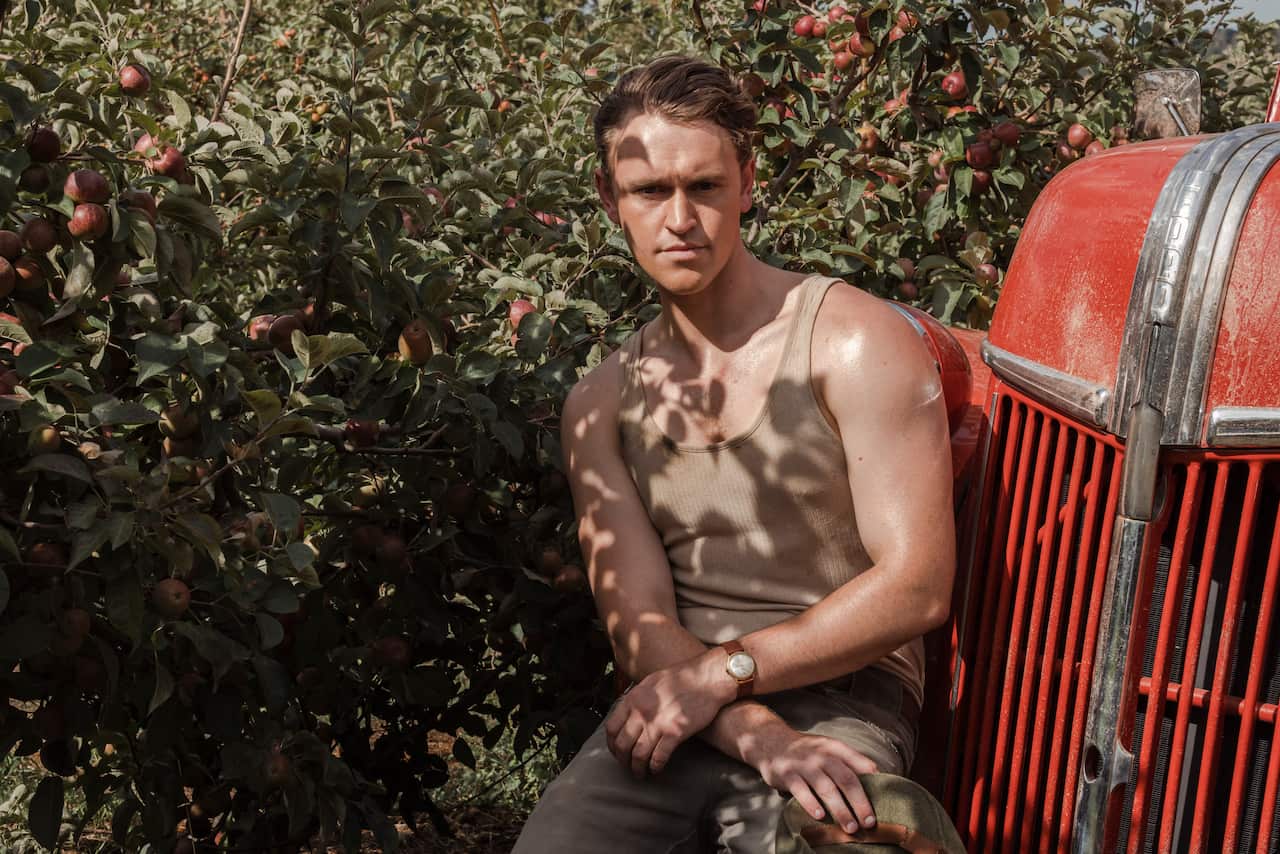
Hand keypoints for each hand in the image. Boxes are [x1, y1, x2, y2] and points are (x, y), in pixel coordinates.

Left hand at [604, 650, 735, 777]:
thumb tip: (627, 713)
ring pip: (638, 755)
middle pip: (622, 745)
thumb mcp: (651, 682)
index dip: (612, 745)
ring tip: (641, 773)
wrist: (707, 678)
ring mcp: (658, 723)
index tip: (617, 752)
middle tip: (628, 766)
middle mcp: (642, 712)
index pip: (611, 728)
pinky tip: (656, 769)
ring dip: (637, 768)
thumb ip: (637, 698)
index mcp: (634, 699)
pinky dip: (655, 766)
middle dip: (623, 760)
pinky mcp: (675, 732)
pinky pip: (659, 757)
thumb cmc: (683, 678)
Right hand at [746, 723, 878, 834]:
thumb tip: (877, 776)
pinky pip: (801, 790)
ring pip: (826, 788)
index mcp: (834, 748)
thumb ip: (850, 760)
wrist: (770, 741)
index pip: (858, 763)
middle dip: (859, 802)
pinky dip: (811, 803)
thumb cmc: (806, 751)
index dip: (873, 781)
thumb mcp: (828, 747)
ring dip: (840, 809)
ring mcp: (803, 764)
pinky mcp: (787, 774)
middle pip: (846, 779)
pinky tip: (819, 816)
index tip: (883, 799)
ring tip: (851, 828)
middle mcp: (821, 755)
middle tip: (869, 823)